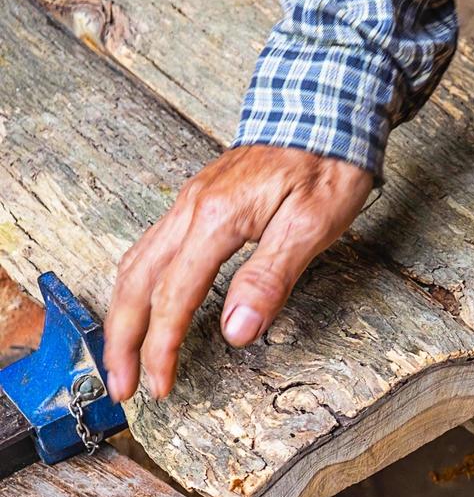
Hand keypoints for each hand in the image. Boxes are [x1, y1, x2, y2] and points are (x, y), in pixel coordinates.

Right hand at [105, 146, 373, 401]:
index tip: (159, 385)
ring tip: (123, 356)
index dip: (164, 347)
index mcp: (216, 218)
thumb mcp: (312, 226)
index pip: (175, 297)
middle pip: (136, 283)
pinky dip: (139, 284)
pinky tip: (143, 302)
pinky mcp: (200, 199)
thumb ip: (270, 278)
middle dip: (123, 340)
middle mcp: (191, 208)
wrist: (327, 110)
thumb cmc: (328, 165)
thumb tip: (237, 330)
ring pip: (136, 263)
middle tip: (124, 386)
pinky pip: (152, 247)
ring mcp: (191, 201)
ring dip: (123, 314)